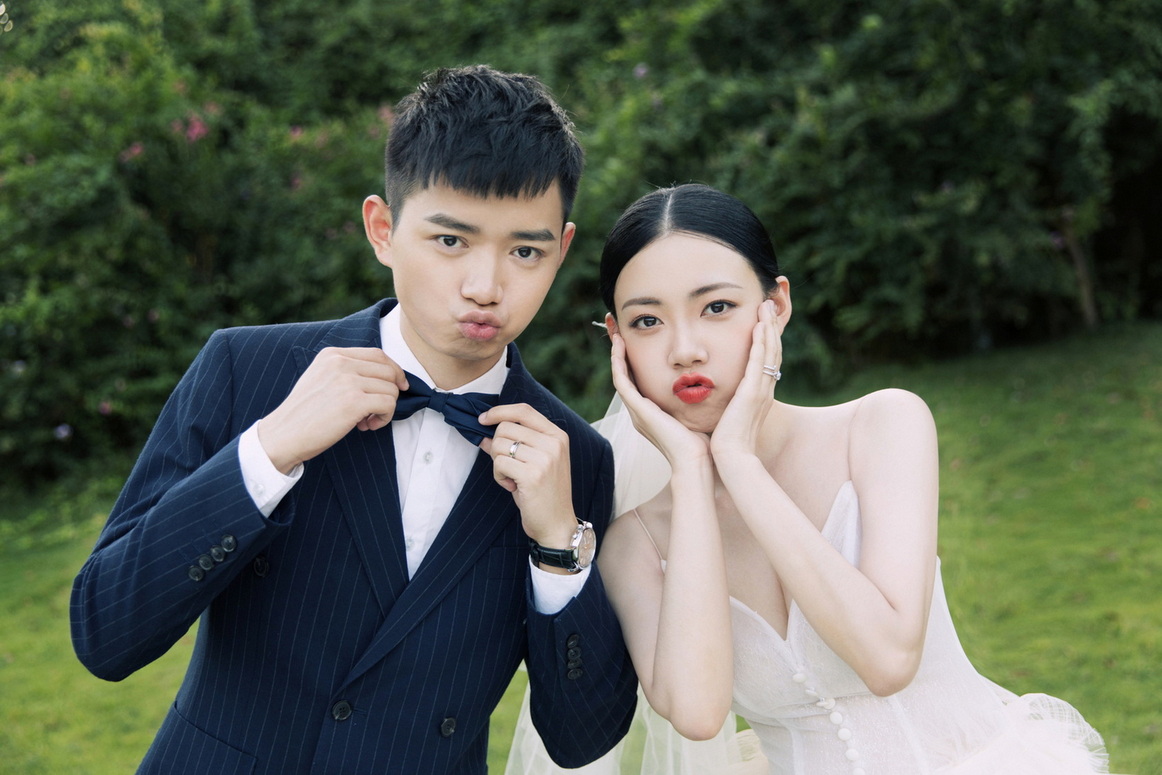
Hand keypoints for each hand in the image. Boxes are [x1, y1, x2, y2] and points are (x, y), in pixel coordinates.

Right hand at [258, 347, 408, 473]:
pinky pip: (389, 404)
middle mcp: (340, 362)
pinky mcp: (354, 401)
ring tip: (367, 421)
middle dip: (390, 392)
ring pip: (391, 388)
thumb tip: (385, 377)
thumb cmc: (304, 413)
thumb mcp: (321, 379)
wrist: (283, 434)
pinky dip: (385, 417)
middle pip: (389, 371)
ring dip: (386, 408)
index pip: (378, 354)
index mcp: (333, 354)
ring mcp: (347, 380)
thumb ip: (347, 372)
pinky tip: (367, 425)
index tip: (398, 386)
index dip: (393, 370)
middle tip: (374, 411)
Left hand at [479, 404, 578, 553]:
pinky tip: (511, 487)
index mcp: (557, 436)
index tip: (483, 418)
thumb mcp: (533, 463)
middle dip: (497, 446)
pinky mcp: (532, 474)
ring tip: (512, 478)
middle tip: (507, 466)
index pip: (523, 410)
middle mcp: (553, 443)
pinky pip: (499, 463)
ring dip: (498, 463)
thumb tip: (484, 432)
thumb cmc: (544, 494)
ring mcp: (544, 458)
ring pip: (499, 444)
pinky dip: (498, 476)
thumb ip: (513, 444)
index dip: (499, 411)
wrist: (557, 524)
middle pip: (506, 427)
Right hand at [610, 331, 709, 465]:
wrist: (697, 462)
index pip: (638, 381)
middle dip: (620, 353)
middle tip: (617, 330)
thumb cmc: (703, 443)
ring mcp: (637, 412)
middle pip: (625, 376)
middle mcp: (640, 412)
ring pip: (619, 376)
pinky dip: (618, 363)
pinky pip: (622, 382)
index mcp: (651, 413)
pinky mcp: (638, 410)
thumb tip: (708, 384)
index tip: (634, 340)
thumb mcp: (696, 415)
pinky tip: (620, 346)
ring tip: (615, 332)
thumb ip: (695, 400)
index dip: (633, 360)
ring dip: (616, 354)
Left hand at [710, 300, 780, 459]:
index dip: (767, 340)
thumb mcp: (728, 416)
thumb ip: (726, 402)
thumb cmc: (725, 442)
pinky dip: (761, 343)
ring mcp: (761, 391)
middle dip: (771, 327)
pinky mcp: (753, 393)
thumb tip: (716, 394)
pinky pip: (759, 362)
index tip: (762, 321)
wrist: (729, 458)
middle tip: (768, 305)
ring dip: (768, 328)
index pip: (765, 361)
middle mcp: (764, 390)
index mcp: (758, 395)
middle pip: (773, 351)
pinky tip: (759, 326)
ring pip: (770, 352)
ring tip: (766, 306)